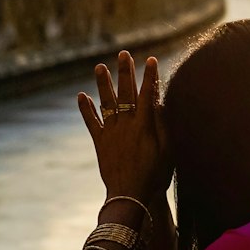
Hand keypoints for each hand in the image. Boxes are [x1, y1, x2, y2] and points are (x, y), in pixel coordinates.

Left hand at [77, 51, 171, 203]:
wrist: (130, 195)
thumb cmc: (155, 175)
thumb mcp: (167, 150)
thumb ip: (162, 125)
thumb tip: (159, 103)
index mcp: (144, 126)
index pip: (148, 95)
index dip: (150, 77)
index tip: (152, 60)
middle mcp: (126, 125)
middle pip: (126, 93)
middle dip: (126, 72)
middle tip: (124, 54)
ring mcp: (111, 132)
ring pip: (107, 102)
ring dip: (103, 84)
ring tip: (99, 66)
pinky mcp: (100, 142)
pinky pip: (91, 122)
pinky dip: (86, 109)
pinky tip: (82, 95)